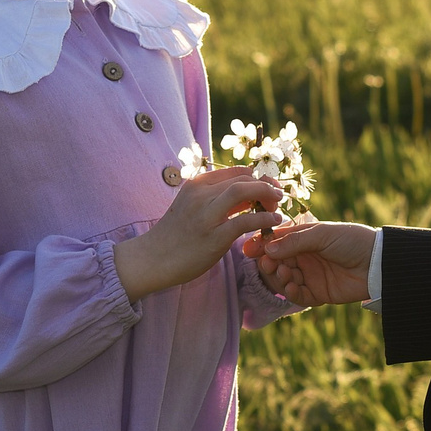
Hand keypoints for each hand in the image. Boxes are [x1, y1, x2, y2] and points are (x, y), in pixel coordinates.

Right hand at [114, 168, 284, 300]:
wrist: (152, 258)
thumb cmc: (175, 235)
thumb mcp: (192, 207)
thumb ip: (215, 198)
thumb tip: (246, 195)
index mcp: (196, 184)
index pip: (236, 171)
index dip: (258, 177)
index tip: (269, 187)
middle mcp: (200, 194)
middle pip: (243, 179)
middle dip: (266, 185)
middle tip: (278, 197)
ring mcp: (206, 215)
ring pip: (244, 191)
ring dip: (267, 195)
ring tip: (278, 205)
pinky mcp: (213, 237)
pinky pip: (245, 221)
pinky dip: (264, 218)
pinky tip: (274, 221)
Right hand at [253, 218, 376, 306]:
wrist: (377, 262)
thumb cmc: (351, 240)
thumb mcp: (322, 234)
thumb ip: (294, 241)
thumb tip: (268, 249)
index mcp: (303, 238)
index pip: (276, 241)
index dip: (261, 245)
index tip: (249, 249)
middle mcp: (303, 257)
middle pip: (276, 262)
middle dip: (269, 263)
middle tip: (269, 264)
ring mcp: (310, 275)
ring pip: (284, 280)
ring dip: (280, 278)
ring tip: (286, 273)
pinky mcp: (318, 293)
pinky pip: (298, 296)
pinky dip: (292, 293)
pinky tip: (292, 287)